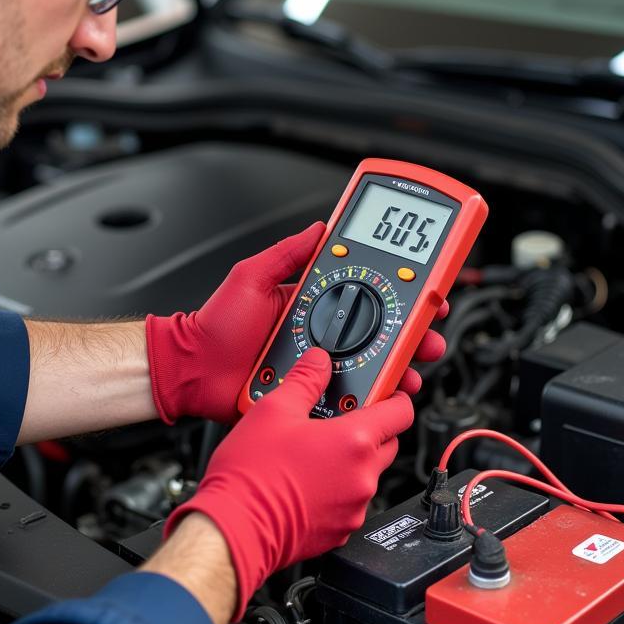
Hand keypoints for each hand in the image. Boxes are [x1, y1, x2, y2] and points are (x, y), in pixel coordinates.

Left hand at [146, 222, 447, 424]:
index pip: (365, 291)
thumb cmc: (216, 326)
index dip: (398, 289)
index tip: (424, 287)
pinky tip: (387, 392)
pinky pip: (350, 396)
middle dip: (413, 329)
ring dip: (401, 364)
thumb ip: (285, 252)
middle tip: (431, 329)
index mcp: (313, 301)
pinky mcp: (313, 395)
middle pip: (380, 330)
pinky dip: (373, 396)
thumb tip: (320, 227)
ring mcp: (320, 365)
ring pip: (372, 365)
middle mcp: (323, 333)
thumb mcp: (251, 276)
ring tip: (414, 364)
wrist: (193, 371)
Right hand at [163, 349, 412, 620]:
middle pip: (387, 443)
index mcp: (354, 442)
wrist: (235, 528)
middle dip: (369, 428)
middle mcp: (363, 477)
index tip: (384, 392)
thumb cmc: (251, 475)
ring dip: (351, 460)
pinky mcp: (341, 530)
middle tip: (338, 419)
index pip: (401, 412)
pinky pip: (350, 501)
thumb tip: (318, 362)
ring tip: (313, 452)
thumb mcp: (273, 410)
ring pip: (367, 473)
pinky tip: (306, 480)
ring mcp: (354, 507)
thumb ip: (304, 380)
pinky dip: (337, 489)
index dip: (395, 397)